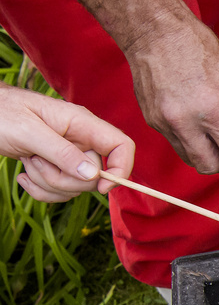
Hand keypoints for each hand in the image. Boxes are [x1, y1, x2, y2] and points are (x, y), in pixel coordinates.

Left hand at [0, 84, 134, 201]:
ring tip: (28, 161)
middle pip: (95, 174)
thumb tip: (93, 175)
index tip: (100, 187)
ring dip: (48, 183)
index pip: (121, 145)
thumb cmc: (1, 113)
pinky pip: (61, 191)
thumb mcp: (28, 131)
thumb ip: (62, 152)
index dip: (120, 168)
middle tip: (37, 162)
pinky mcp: (57, 167)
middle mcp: (80, 140)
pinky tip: (24, 175)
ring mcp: (69, 155)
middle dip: (64, 179)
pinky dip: (41, 190)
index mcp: (81, 123)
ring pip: (77, 186)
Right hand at [124, 19, 218, 173]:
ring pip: (190, 159)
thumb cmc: (199, 49)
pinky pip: (175, 143)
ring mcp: (165, 123)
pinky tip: (193, 119)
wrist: (155, 30)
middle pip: (210, 167)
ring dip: (205, 154)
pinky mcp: (152, 120)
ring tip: (211, 132)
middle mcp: (186, 122)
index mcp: (213, 111)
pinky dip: (188, 140)